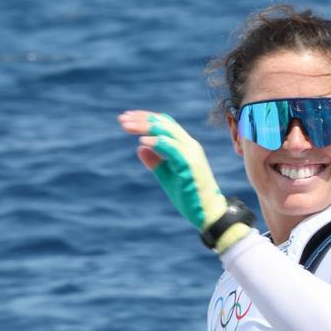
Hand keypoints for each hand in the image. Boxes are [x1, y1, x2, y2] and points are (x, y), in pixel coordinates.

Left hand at [118, 111, 227, 230]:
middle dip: (141, 118)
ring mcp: (191, 153)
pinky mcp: (189, 164)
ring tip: (126, 127)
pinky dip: (156, 142)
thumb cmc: (191, 196)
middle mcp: (190, 145)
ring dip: (145, 126)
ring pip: (167, 130)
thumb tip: (140, 147)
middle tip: (121, 119)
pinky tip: (142, 141)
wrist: (209, 213)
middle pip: (164, 122)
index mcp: (186, 146)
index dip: (146, 118)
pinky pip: (172, 147)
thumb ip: (156, 162)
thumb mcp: (168, 176)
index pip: (165, 123)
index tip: (126, 119)